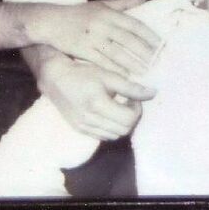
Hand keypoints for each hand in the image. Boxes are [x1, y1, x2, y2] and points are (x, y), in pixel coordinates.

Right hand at [30, 0, 160, 77]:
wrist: (50, 21)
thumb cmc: (78, 13)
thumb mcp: (101, 4)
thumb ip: (124, 2)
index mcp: (109, 13)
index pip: (134, 25)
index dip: (149, 35)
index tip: (161, 45)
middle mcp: (103, 25)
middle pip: (129, 40)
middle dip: (145, 52)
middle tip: (158, 61)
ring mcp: (92, 38)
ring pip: (117, 52)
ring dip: (133, 62)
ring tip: (146, 70)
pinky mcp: (82, 51)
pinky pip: (102, 61)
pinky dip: (115, 69)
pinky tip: (126, 76)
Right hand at [37, 55, 154, 140]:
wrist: (56, 78)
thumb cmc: (84, 73)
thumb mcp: (109, 76)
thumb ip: (131, 87)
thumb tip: (153, 93)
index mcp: (98, 105)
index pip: (129, 119)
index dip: (137, 109)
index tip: (134, 97)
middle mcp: (90, 120)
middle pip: (123, 130)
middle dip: (131, 117)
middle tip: (129, 102)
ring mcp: (83, 127)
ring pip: (114, 135)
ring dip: (121, 124)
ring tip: (119, 107)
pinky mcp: (79, 129)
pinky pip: (102, 136)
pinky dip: (111, 128)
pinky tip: (109, 114)